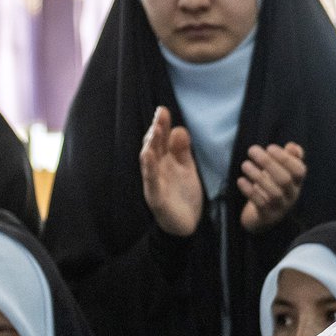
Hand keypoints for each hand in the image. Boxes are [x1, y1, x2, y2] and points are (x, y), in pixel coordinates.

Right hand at [139, 107, 203, 236]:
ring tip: (154, 132)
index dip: (161, 125)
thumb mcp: (187, 169)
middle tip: (160, 114)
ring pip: (149, 161)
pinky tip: (148, 156)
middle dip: (156, 130)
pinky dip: (149, 168)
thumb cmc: (183, 194)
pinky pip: (150, 181)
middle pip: (154, 146)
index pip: (161, 140)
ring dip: (151, 146)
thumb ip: (183, 151)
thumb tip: (179, 129)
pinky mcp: (155, 197)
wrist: (187, 224)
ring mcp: (154, 182)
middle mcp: (157, 169)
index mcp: (165, 161)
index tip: (163, 110)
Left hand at [238, 141, 307, 232]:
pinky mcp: (267, 216)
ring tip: (245, 165)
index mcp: (297, 182)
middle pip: (285, 180)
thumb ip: (289, 157)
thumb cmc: (272, 186)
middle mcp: (292, 195)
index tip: (269, 147)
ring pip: (274, 193)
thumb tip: (292, 147)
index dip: (286, 159)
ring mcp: (280, 207)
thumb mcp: (281, 171)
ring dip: (257, 176)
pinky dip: (250, 191)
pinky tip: (241, 180)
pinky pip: (261, 204)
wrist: (262, 216)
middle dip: (268, 163)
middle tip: (251, 150)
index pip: (299, 170)